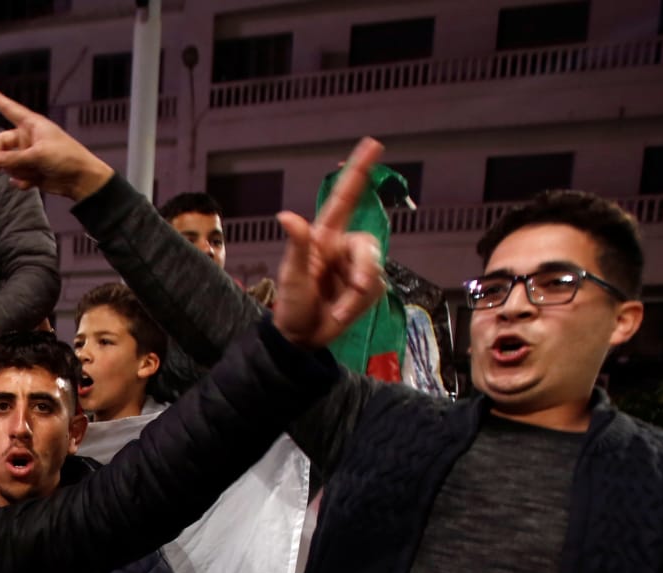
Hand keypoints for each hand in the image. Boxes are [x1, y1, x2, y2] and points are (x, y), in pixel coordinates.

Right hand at [0, 86, 114, 201]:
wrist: (80, 179)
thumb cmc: (65, 157)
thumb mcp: (38, 155)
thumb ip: (13, 158)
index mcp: (32, 124)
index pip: (9, 108)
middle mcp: (27, 138)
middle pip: (0, 143)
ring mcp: (28, 155)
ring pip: (7, 162)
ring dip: (15, 170)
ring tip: (31, 173)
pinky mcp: (30, 171)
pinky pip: (15, 175)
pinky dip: (21, 180)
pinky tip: (31, 182)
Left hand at [271, 138, 386, 349]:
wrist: (301, 337)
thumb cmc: (291, 305)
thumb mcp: (291, 276)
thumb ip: (296, 245)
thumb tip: (286, 216)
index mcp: (323, 237)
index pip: (344, 198)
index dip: (358, 171)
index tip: (373, 145)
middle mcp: (342, 248)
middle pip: (368, 246)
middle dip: (365, 270)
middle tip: (356, 290)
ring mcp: (356, 267)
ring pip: (375, 272)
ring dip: (356, 296)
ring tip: (336, 310)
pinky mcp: (368, 287)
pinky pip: (376, 290)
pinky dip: (358, 306)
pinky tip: (342, 313)